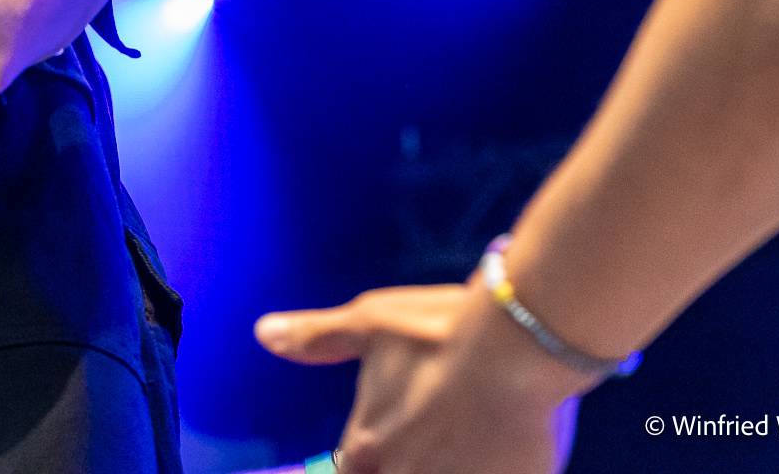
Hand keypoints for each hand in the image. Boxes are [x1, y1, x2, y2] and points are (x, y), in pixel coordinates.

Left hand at [256, 281, 582, 473]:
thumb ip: (319, 337)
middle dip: (407, 460)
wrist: (515, 346)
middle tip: (430, 428)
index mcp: (367, 445)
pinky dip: (488, 467)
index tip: (379, 444)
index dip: (361, 459)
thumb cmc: (439, 329)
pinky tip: (497, 450)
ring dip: (447, 461)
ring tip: (462, 440)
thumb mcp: (374, 320)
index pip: (348, 470)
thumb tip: (263, 333)